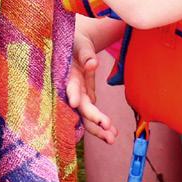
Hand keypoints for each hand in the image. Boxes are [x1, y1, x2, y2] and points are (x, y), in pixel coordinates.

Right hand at [65, 27, 115, 143]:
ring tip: (112, 138)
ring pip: (86, 116)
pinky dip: (101, 125)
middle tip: (107, 127)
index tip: (75, 103)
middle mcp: (72, 89)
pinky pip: (93, 115)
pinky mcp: (86, 98)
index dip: (73, 94)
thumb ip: (86, 54)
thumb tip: (93, 63)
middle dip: (93, 118)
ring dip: (98, 128)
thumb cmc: (76, 43)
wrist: (75, 45)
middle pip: (81, 107)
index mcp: (67, 74)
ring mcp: (79, 96)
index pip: (70, 86)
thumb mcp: (80, 44)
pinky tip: (113, 133)